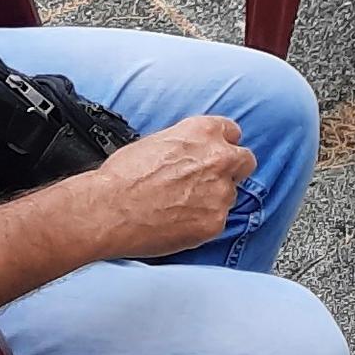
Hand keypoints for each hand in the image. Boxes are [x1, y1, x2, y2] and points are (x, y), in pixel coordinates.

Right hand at [70, 114, 253, 261]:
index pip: (232, 132)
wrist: (109, 210)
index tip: (215, 154)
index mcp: (204, 132)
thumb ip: (187, 145)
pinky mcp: (215, 222)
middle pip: (245, 161)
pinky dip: (203, 222)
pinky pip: (217, 220)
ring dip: (213, 199)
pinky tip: (178, 222)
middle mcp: (219, 159)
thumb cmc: (122, 177)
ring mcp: (220, 192)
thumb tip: (191, 153)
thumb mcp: (157, 142)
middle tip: (209, 181)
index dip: (222, 145)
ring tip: (181, 207)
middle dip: (232, 170)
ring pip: (230, 194)